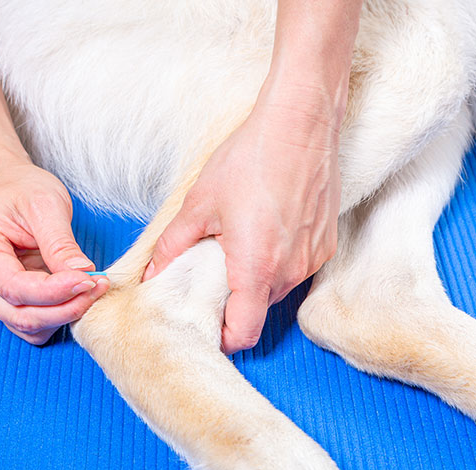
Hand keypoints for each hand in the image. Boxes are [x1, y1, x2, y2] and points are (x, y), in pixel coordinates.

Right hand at [0, 158, 108, 343]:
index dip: (55, 291)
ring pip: (28, 327)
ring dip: (65, 315)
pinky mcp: (6, 303)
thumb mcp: (45, 205)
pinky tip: (78, 295)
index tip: (89, 280)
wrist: (9, 188)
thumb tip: (83, 274)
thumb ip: (61, 243)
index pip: (15, 287)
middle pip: (21, 315)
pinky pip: (34, 324)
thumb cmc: (22, 190)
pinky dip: (59, 316)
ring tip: (93, 287)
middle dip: (66, 308)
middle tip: (99, 285)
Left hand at [143, 94, 339, 353]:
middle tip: (210, 276)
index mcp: (255, 268)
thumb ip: (172, 246)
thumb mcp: (199, 204)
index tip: (206, 325)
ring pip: (276, 290)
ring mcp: (312, 260)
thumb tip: (152, 274)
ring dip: (254, 281)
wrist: (300, 123)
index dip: (221, 337)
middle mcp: (290, 272)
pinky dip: (277, 264)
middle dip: (232, 303)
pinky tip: (264, 233)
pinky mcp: (325, 245)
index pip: (243, 334)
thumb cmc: (250, 159)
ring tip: (237, 248)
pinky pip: (296, 269)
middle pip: (257, 311)